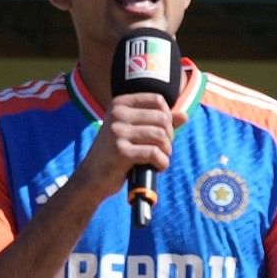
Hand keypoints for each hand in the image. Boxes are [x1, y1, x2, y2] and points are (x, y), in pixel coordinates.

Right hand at [64, 88, 178, 208]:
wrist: (92, 177)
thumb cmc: (115, 153)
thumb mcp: (134, 132)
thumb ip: (158, 123)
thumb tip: (184, 115)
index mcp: (120, 104)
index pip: (158, 100)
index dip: (168, 117)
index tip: (163, 132)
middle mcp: (117, 114)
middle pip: (162, 119)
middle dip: (169, 137)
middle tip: (162, 150)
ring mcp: (117, 132)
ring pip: (160, 136)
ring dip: (166, 151)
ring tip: (159, 159)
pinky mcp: (121, 152)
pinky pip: (154, 154)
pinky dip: (162, 163)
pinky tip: (157, 168)